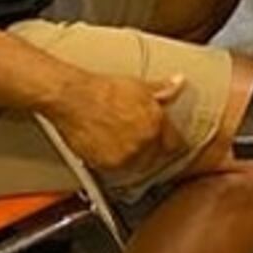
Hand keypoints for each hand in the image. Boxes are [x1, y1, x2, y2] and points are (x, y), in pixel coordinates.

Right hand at [52, 70, 185, 174]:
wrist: (73, 98)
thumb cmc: (102, 90)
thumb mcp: (138, 86)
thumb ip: (162, 89)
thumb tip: (178, 83)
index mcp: (156, 124)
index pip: (174, 144)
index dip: (169, 142)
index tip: (166, 141)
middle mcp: (143, 144)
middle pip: (155, 157)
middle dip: (151, 150)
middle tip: (137, 139)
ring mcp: (124, 157)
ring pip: (137, 166)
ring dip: (134, 158)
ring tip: (122, 143)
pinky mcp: (105, 166)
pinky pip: (117, 170)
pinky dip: (115, 162)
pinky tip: (108, 148)